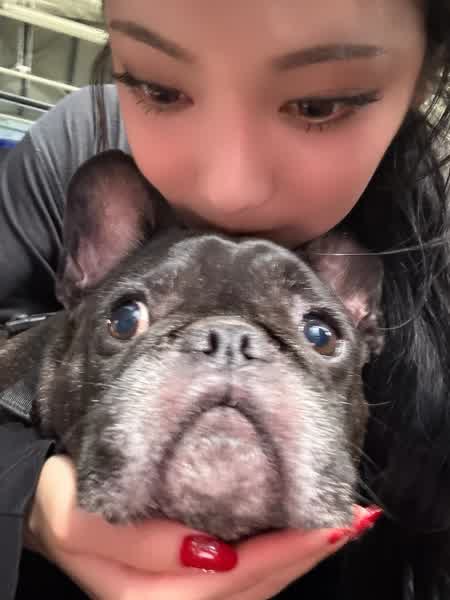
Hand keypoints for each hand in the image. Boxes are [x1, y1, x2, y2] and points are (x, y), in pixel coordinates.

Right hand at [25, 455, 379, 599]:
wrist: (47, 507)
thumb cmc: (60, 508)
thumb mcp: (79, 523)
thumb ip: (140, 544)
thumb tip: (211, 550)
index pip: (232, 581)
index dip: (284, 554)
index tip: (326, 524)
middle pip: (255, 590)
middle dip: (306, 555)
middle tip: (351, 520)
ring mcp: (183, 593)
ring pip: (256, 588)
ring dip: (299, 556)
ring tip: (340, 524)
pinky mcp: (190, 576)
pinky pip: (246, 577)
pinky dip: (279, 555)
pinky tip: (299, 536)